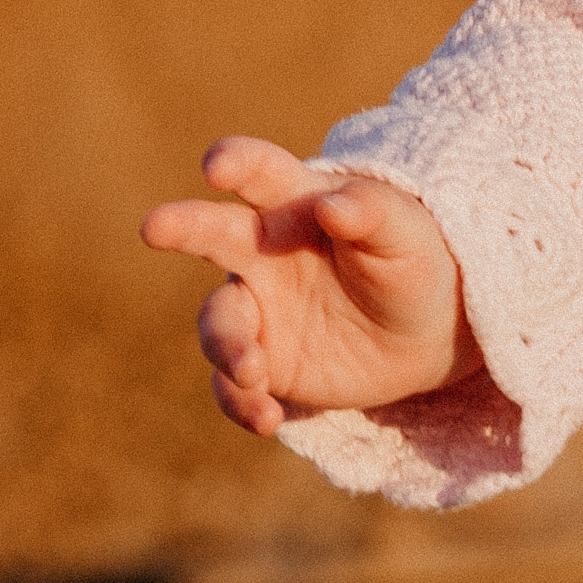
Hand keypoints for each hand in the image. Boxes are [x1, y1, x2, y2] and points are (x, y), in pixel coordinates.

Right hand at [141, 137, 476, 435]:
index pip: (260, 173)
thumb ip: (374, 215)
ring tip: (255, 372)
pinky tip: (268, 418)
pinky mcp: (262, 364)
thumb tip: (334, 206)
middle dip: (181, 226)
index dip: (236, 163)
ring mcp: (256, 311)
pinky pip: (235, 385)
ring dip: (227, 346)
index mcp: (296, 204)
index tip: (218, 166)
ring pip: (218, 323)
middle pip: (211, 235)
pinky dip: (243, 403)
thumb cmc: (413, 264)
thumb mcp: (408, 236)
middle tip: (154, 226)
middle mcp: (261, 251)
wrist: (427, 335)